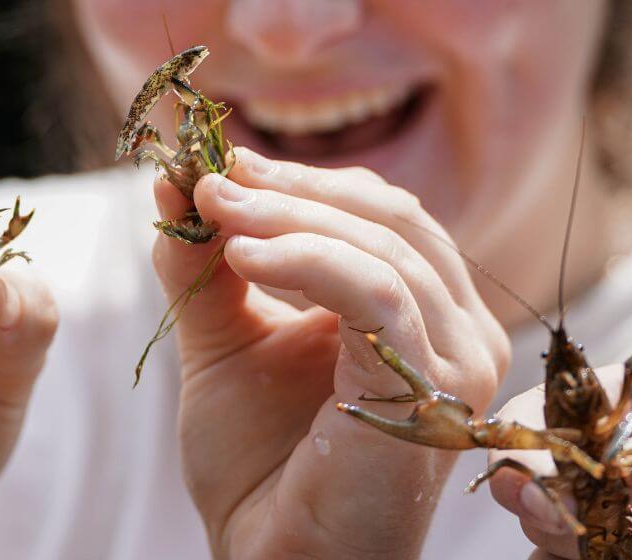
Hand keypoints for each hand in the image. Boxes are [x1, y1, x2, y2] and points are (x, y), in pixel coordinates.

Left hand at [152, 147, 509, 559]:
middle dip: (293, 187)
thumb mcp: (225, 342)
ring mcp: (456, 360)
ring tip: (216, 211)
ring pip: (383, 244)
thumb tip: (174, 183)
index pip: (381, 212)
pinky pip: (376, 292)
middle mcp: (457, 329)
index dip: (303, 180)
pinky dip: (308, 259)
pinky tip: (244, 256)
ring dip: (290, 216)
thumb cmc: (259, 466)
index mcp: (422, 311)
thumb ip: (206, 266)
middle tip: (215, 177)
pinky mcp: (431, 389)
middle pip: (389, 215)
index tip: (222, 165)